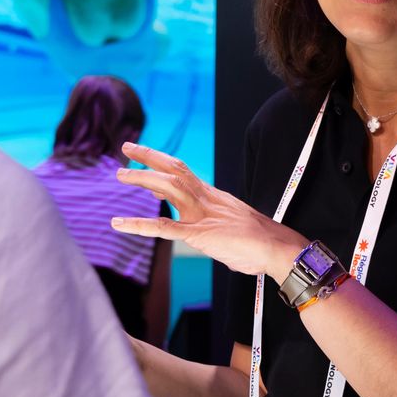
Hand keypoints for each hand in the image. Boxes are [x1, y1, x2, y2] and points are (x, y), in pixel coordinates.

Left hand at [113, 142, 308, 280]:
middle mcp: (206, 199)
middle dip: (149, 157)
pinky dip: (140, 225)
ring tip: (120, 174)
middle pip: (174, 170)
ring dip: (142, 178)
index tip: (143, 157)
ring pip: (169, 187)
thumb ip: (208, 222)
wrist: (276, 247)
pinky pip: (165, 228)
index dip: (161, 162)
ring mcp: (202, 215)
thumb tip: (197, 227)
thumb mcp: (228, 224)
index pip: (183, 172)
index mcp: (212, 196)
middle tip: (126, 148)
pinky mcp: (199, 234)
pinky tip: (120, 224)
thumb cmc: (257, 241)